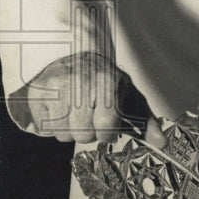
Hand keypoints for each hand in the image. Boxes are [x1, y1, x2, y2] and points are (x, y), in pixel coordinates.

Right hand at [15, 52, 162, 145]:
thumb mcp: (130, 96)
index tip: (108, 126)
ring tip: (76, 113)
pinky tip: (61, 110)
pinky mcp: (37, 93)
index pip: (106, 124)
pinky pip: (45, 129)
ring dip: (71, 131)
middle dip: (90, 133)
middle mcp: (80, 81)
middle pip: (83, 134)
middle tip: (91, 117)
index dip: (108, 132)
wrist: (74, 56)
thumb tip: (161, 142)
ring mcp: (55, 86)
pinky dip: (54, 126)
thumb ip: (146, 121)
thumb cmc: (105, 82)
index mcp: (107, 80)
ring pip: (64, 135)